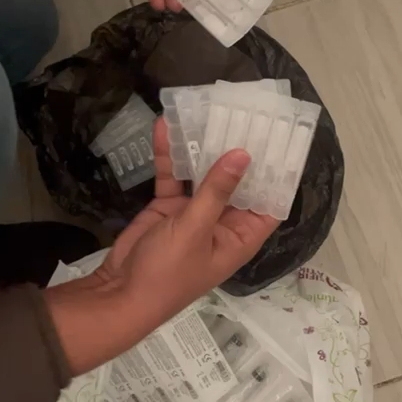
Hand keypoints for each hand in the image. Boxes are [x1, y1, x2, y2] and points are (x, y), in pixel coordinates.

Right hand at [45, 118, 277, 374]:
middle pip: (237, 182)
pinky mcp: (169, 206)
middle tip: (245, 111)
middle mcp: (223, 222)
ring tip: (209, 110)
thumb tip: (243, 155)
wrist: (119, 292)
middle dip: (238, 151)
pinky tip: (166, 126)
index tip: (281, 139)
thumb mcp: (195, 230)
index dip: (277, 174)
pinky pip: (174, 177)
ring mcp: (195, 213)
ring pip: (204, 175)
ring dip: (204, 148)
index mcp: (241, 236)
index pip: (270, 202)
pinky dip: (169, 156)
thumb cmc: (168, 271)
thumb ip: (217, 191)